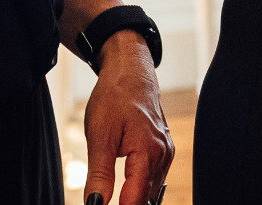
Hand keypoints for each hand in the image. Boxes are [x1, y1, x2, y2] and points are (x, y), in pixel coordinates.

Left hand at [81, 32, 173, 204]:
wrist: (131, 70)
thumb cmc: (115, 96)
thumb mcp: (99, 136)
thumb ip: (99, 175)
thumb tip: (95, 204)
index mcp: (149, 153)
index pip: (134, 202)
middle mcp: (163, 155)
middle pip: (144, 200)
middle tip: (99, 202)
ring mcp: (166, 152)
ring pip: (150, 192)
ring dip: (132, 200)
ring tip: (108, 198)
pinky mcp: (163, 150)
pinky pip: (153, 179)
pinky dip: (138, 188)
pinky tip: (124, 189)